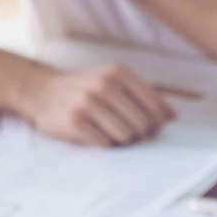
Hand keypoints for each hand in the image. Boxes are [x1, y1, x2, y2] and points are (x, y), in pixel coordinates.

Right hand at [18, 63, 176, 146]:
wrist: (43, 92)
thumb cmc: (87, 89)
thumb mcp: (114, 81)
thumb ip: (144, 95)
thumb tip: (173, 117)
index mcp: (118, 72)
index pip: (153, 104)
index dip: (157, 122)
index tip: (151, 128)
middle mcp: (103, 84)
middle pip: (142, 124)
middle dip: (139, 134)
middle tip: (129, 133)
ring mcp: (88, 103)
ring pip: (125, 136)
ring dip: (122, 141)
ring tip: (112, 133)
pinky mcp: (74, 122)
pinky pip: (105, 144)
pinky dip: (105, 144)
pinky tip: (96, 135)